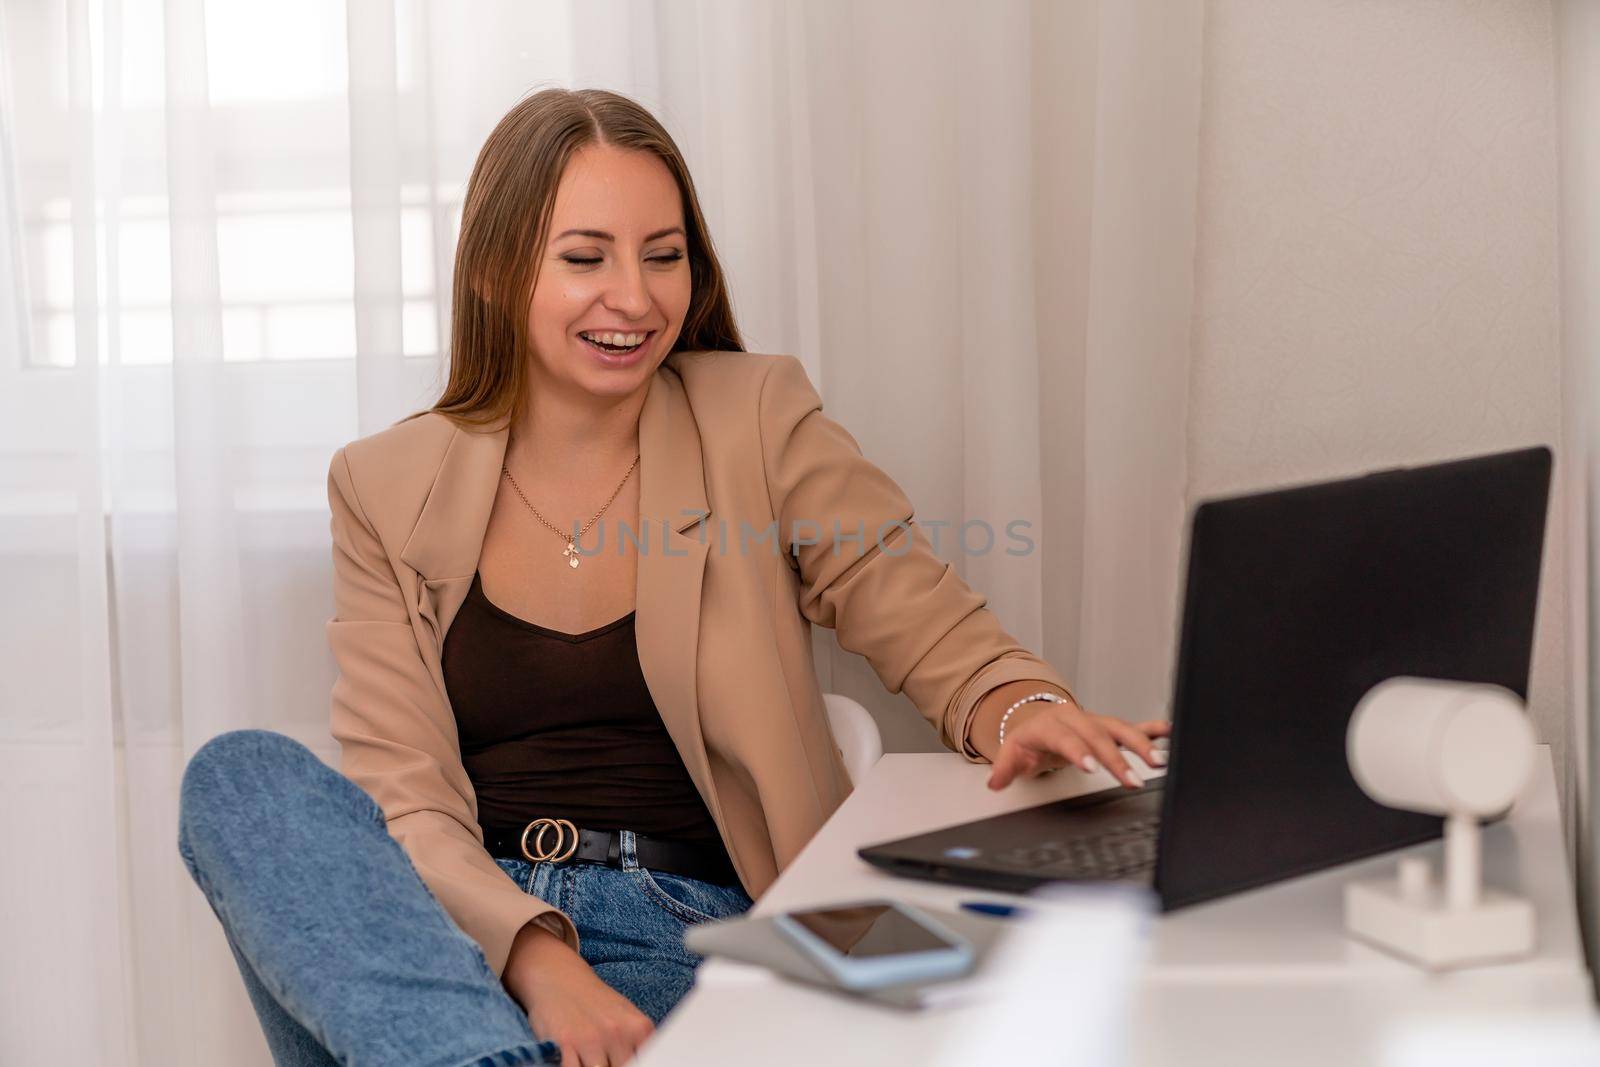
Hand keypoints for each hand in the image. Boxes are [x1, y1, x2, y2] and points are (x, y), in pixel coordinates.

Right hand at [502, 922, 654, 1066]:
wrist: (559, 976)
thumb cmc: (595, 1001)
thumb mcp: (626, 1016)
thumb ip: (637, 1043)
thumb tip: (647, 1061)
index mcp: (639, 1028)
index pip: (647, 1061)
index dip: (636, 1064)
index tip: (628, 1061)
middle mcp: (618, 1032)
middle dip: (613, 1066)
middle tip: (606, 1058)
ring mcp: (592, 1038)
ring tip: (589, 1058)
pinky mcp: (566, 1042)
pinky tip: (574, 1059)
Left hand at [985, 698, 1170, 791]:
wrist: (1037, 720)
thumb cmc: (1028, 739)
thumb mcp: (1012, 752)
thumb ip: (1004, 769)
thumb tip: (995, 782)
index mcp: (1050, 725)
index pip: (1065, 738)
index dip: (1078, 751)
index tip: (1091, 767)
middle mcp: (1075, 719)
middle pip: (1098, 736)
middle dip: (1117, 758)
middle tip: (1132, 780)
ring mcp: (1094, 721)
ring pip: (1119, 729)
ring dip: (1140, 745)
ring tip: (1157, 762)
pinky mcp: (1108, 727)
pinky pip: (1132, 726)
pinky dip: (1150, 729)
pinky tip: (1168, 732)